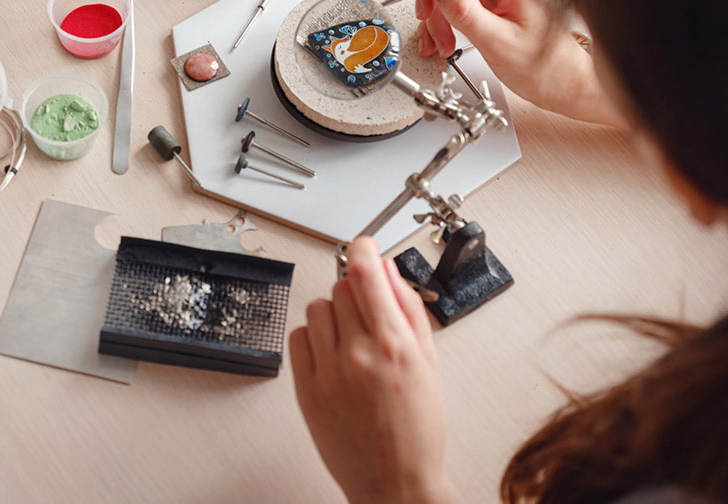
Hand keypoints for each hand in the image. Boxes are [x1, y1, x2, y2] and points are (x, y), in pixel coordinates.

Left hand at [289, 238, 452, 503]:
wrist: (396, 482)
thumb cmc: (418, 429)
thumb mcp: (429, 362)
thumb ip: (409, 310)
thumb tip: (389, 271)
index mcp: (394, 344)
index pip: (366, 273)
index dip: (362, 249)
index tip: (363, 247)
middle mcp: (358, 354)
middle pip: (342, 286)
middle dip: (356, 290)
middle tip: (369, 311)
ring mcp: (328, 372)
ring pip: (317, 308)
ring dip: (334, 313)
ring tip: (352, 339)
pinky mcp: (305, 390)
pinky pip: (298, 339)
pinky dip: (314, 339)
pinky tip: (333, 356)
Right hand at [413, 0, 622, 125]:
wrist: (562, 86)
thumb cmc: (546, 67)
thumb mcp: (498, 40)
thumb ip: (464, 11)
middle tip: (426, 12)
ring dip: (437, 13)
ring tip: (440, 40)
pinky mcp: (488, 5)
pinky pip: (456, 4)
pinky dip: (443, 22)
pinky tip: (444, 41)